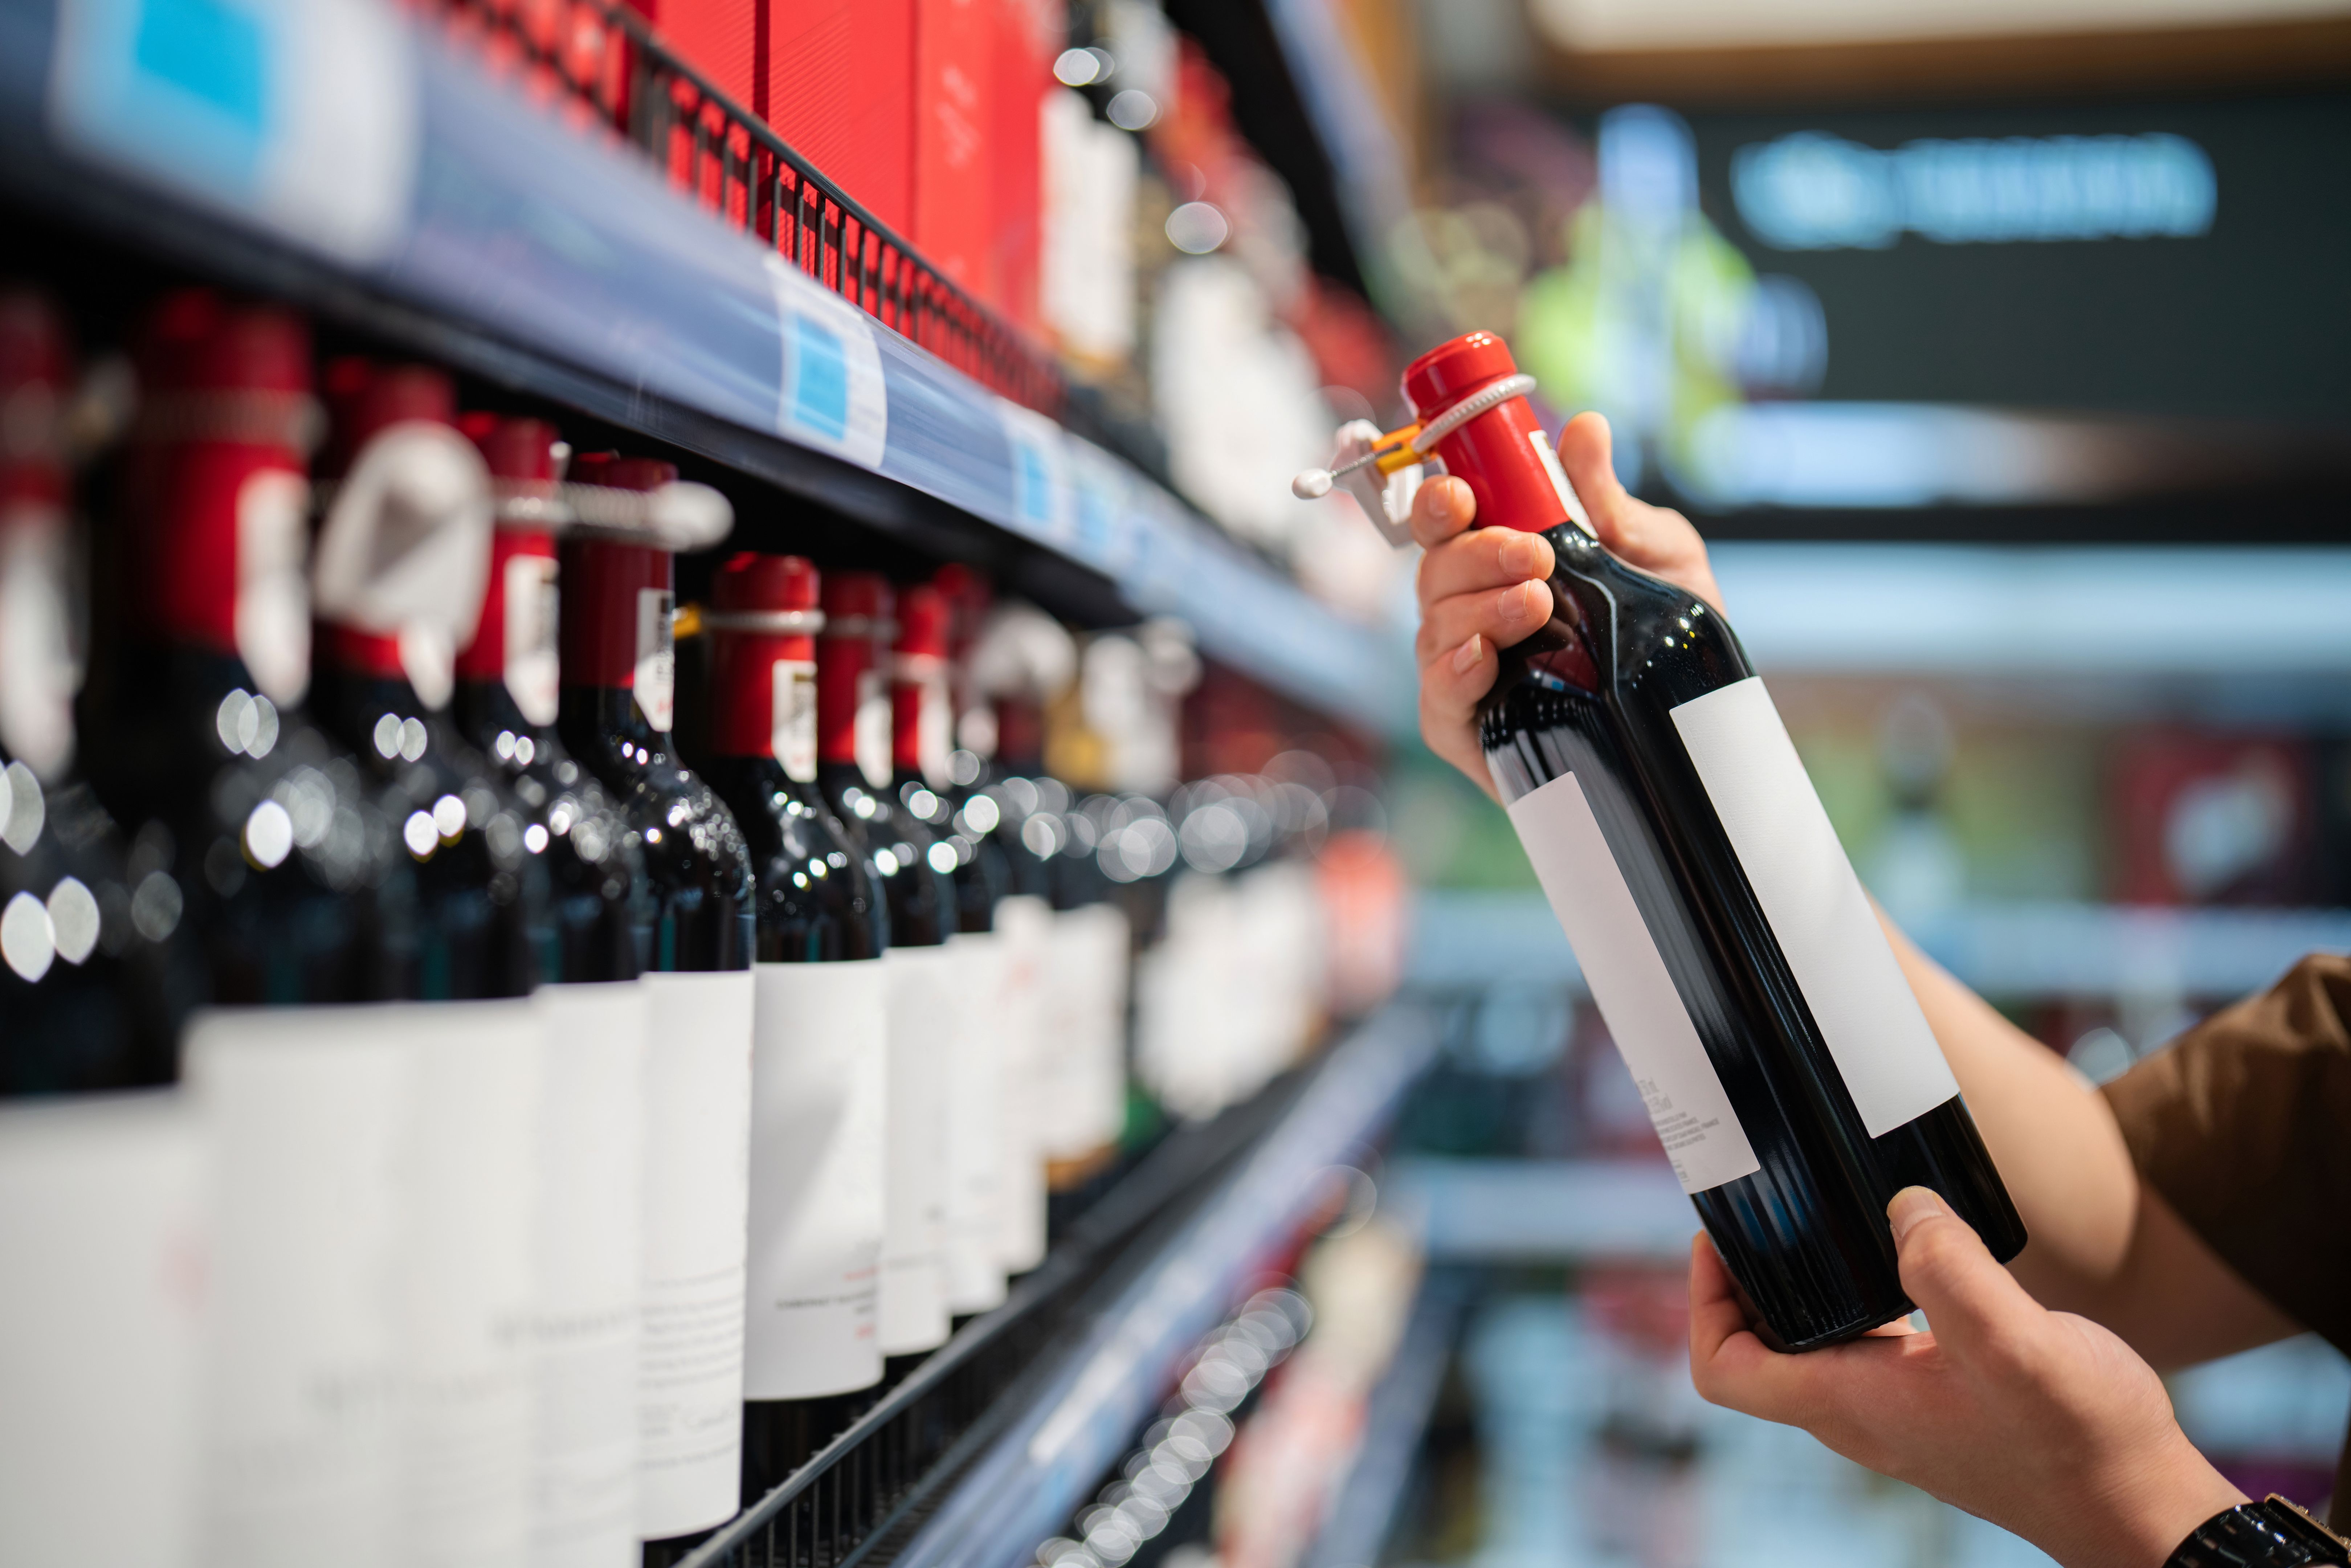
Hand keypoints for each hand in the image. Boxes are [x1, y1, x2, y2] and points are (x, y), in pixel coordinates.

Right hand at [1411, 411, 1724, 800]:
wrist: (1691, 715)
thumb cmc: (1666, 630)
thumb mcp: (1657, 554)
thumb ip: (1610, 501)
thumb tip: (1586, 429)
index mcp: (1500, 556)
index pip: (1446, 520)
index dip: (1439, 503)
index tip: (1463, 498)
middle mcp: (1472, 607)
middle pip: (1435, 570)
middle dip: (1477, 556)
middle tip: (1535, 557)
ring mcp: (1465, 667)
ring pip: (1435, 629)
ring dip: (1478, 610)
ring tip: (1535, 604)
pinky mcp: (1471, 728)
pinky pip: (1438, 699)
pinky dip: (1453, 675)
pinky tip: (1482, 660)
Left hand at [1689, 1187, 2245, 1567]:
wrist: (2141, 1504)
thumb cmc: (2081, 1441)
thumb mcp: (2016, 1344)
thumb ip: (1951, 1270)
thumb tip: (1903, 1208)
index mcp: (1848, 1405)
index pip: (1723, 1369)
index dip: (1703, 1304)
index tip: (1718, 1240)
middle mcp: (1859, 1413)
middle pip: (1759, 1346)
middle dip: (1747, 1278)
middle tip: (1765, 1206)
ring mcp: (1898, 1408)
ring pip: (1815, 1340)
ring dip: (1803, 1282)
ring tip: (1820, 1214)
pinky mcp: (1939, 1397)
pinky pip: (1870, 1340)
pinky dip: (1862, 1293)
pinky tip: (1903, 1250)